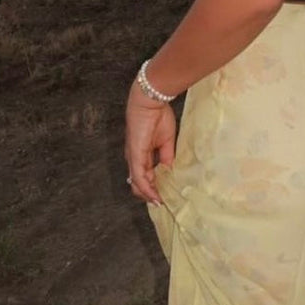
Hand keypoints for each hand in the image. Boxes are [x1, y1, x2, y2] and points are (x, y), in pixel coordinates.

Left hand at [125, 84, 176, 205]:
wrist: (150, 102)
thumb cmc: (158, 116)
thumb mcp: (167, 140)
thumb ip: (167, 157)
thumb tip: (171, 171)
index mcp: (141, 153)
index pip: (145, 175)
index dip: (154, 186)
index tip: (165, 195)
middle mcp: (135, 158)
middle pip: (139, 183)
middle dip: (150, 194)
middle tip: (163, 202)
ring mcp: (134, 158)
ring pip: (137, 184)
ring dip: (149, 195)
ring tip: (161, 203)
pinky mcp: (135, 157)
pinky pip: (139, 178)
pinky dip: (147, 189)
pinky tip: (156, 197)